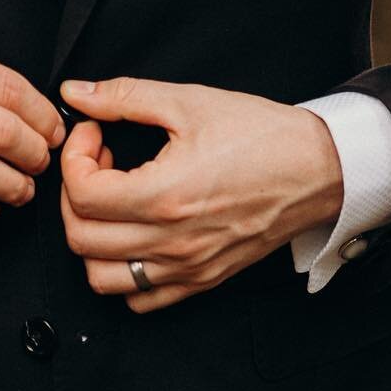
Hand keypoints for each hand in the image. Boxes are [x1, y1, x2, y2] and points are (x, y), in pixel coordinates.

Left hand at [58, 76, 342, 311]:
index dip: (74, 157)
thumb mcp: (188, 102)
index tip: (93, 133)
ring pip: (102, 278)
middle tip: (98, 160)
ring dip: (92, 237)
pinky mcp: (202, 280)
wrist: (317, 168)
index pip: (82, 195)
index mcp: (165, 196)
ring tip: (112, 198)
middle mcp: (172, 242)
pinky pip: (140, 298)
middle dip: (74, 193)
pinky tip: (134, 230)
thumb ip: (123, 96)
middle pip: (81, 239)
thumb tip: (76, 92)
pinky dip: (122, 271)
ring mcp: (187, 268)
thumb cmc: (259, 134)